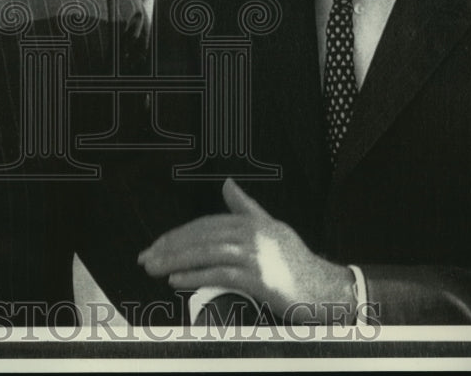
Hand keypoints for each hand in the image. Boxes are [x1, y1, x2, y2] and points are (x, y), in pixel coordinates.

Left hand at [138, 178, 355, 323]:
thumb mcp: (271, 226)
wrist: (324, 288)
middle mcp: (252, 234)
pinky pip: (219, 275)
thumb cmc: (295, 261)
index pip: (205, 225)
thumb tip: (227, 183)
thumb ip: (246, 206)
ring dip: (175, 261)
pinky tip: (176, 281)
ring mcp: (256, 255)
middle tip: (146, 257)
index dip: (178, 234)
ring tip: (153, 268)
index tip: (157, 245)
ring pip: (206, 254)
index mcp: (251, 222)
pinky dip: (195, 277)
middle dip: (170, 247)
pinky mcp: (258, 278)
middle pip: (201, 237)